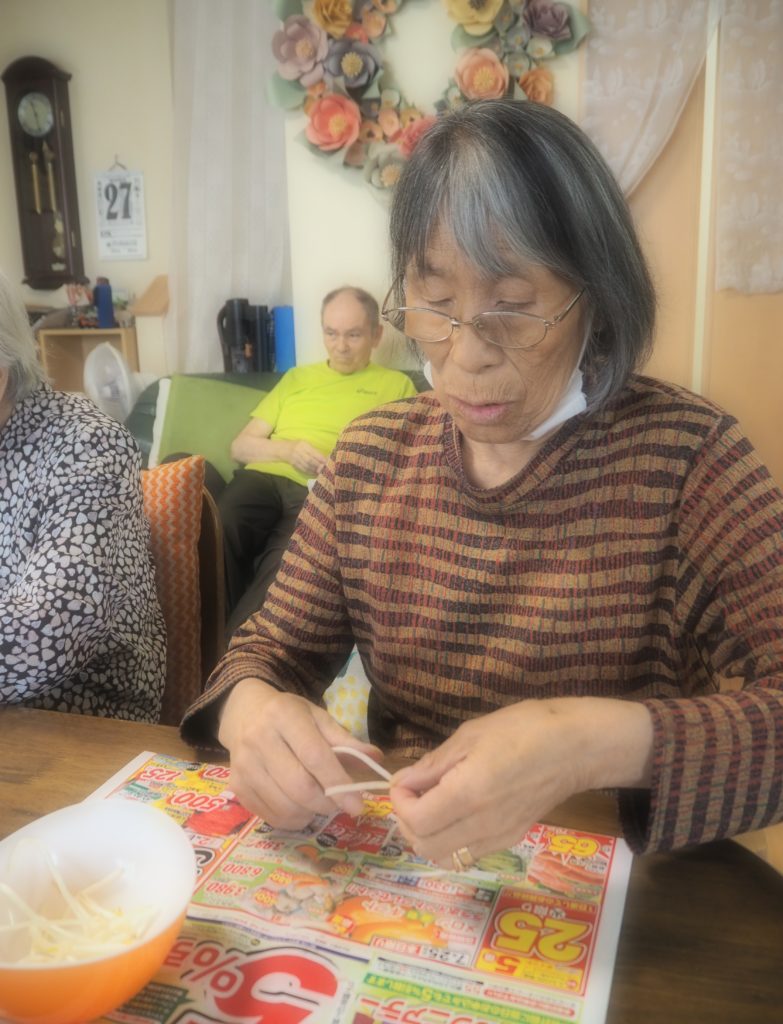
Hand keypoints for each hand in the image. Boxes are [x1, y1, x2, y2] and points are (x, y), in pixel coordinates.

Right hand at [218, 678, 383, 828]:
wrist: (245, 714)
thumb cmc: (290, 716)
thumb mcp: (319, 718)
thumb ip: (346, 740)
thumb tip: (376, 758)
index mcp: (284, 716)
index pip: (315, 756)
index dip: (338, 783)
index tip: (358, 805)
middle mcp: (259, 739)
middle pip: (299, 786)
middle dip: (326, 803)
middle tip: (339, 804)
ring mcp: (243, 765)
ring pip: (284, 806)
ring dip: (310, 813)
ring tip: (319, 803)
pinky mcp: (237, 786)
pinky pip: (270, 816)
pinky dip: (292, 820)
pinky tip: (300, 807)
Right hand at [283, 440, 326, 476]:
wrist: (283, 449)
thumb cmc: (297, 445)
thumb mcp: (305, 444)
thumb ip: (313, 450)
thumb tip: (323, 458)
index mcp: (303, 445)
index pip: (313, 452)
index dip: (320, 458)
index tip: (326, 462)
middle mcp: (299, 451)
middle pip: (310, 460)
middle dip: (318, 465)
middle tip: (324, 469)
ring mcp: (295, 458)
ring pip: (306, 465)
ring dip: (314, 470)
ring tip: (320, 472)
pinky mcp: (294, 464)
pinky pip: (302, 469)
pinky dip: (309, 471)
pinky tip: (314, 473)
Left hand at [390, 698, 652, 868]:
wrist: (575, 747)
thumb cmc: (523, 729)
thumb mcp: (471, 735)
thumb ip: (433, 764)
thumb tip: (403, 781)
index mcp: (468, 794)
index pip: (416, 820)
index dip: (399, 802)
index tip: (404, 781)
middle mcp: (481, 825)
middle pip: (424, 847)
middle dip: (407, 822)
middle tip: (413, 794)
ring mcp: (498, 837)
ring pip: (444, 858)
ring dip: (427, 836)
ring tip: (431, 805)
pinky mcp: (511, 840)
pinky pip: (467, 854)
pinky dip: (449, 841)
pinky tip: (456, 813)